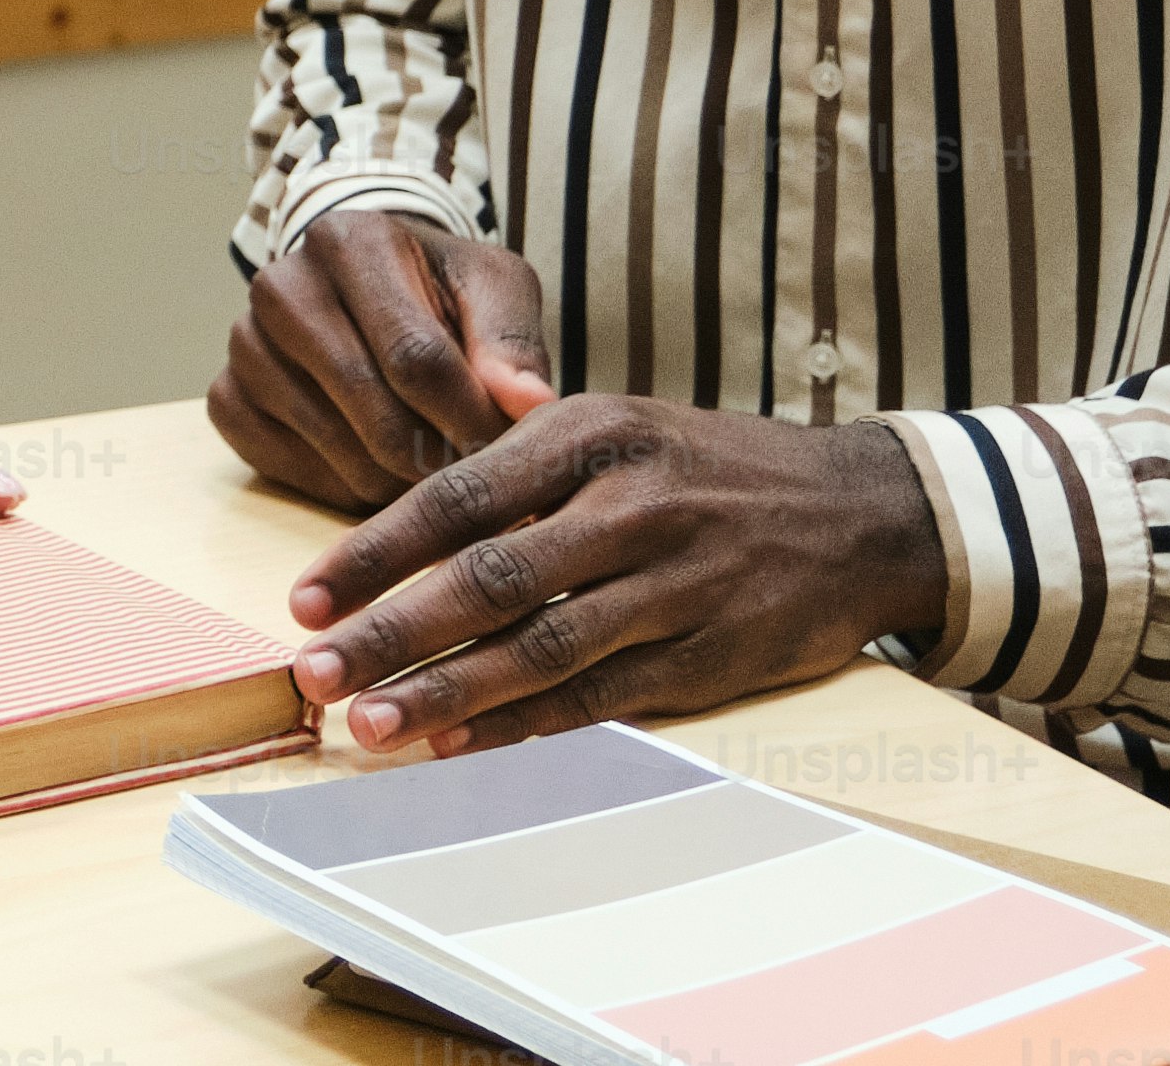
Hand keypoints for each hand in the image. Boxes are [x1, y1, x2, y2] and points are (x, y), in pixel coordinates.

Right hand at [213, 206, 554, 510]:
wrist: (368, 289)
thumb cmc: (439, 290)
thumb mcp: (493, 288)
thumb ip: (514, 342)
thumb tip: (529, 404)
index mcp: (346, 241)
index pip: (417, 358)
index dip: (473, 419)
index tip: (510, 447)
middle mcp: (279, 286)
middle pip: (379, 417)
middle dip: (441, 458)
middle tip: (474, 463)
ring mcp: (243, 344)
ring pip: (344, 455)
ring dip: (401, 478)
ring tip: (429, 453)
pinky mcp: (225, 397)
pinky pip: (295, 474)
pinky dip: (346, 486)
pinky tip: (373, 457)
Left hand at [282, 400, 942, 755]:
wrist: (863, 510)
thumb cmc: (709, 466)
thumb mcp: (617, 424)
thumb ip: (517, 461)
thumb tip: (400, 515)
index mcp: (589, 434)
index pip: (455, 497)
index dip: (373, 552)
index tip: (306, 597)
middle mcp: (629, 506)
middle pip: (487, 577)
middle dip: (390, 631)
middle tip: (315, 673)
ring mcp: (676, 583)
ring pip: (540, 646)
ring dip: (447, 692)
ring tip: (372, 724)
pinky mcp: (712, 653)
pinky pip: (603, 696)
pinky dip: (527, 724)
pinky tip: (463, 745)